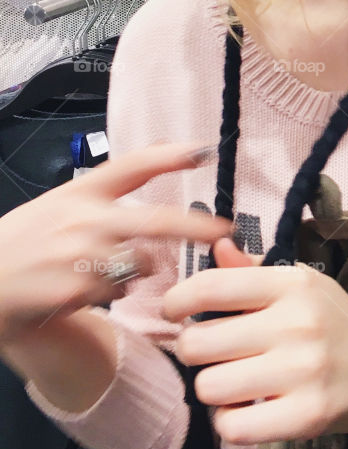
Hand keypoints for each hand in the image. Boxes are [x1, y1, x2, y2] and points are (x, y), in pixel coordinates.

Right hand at [0, 144, 231, 345]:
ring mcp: (79, 255)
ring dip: (134, 273)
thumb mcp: (58, 203)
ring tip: (99, 271)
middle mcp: (83, 219)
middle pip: (155, 221)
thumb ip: (102, 194)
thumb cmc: (22, 242)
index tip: (204, 152)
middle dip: (195, 227)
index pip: (132, 166)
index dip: (171, 156)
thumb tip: (157, 164)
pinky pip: (117, 295)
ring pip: (140, 265)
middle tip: (223, 231)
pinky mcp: (74, 290)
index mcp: (81, 192)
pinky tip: (80, 291)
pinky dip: (109, 296)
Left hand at [164, 240, 347, 444]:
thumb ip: (253, 271)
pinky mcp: (306, 417)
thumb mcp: (301, 287)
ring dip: (213, 390)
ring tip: (234, 384)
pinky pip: (232, 427)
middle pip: (198, 343)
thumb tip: (217, 247)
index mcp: (292, 284)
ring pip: (209, 387)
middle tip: (213, 355)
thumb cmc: (332, 324)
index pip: (210, 286)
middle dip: (195, 352)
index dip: (177, 301)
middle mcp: (296, 323)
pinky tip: (246, 411)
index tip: (175, 312)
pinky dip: (229, 423)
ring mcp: (302, 372)